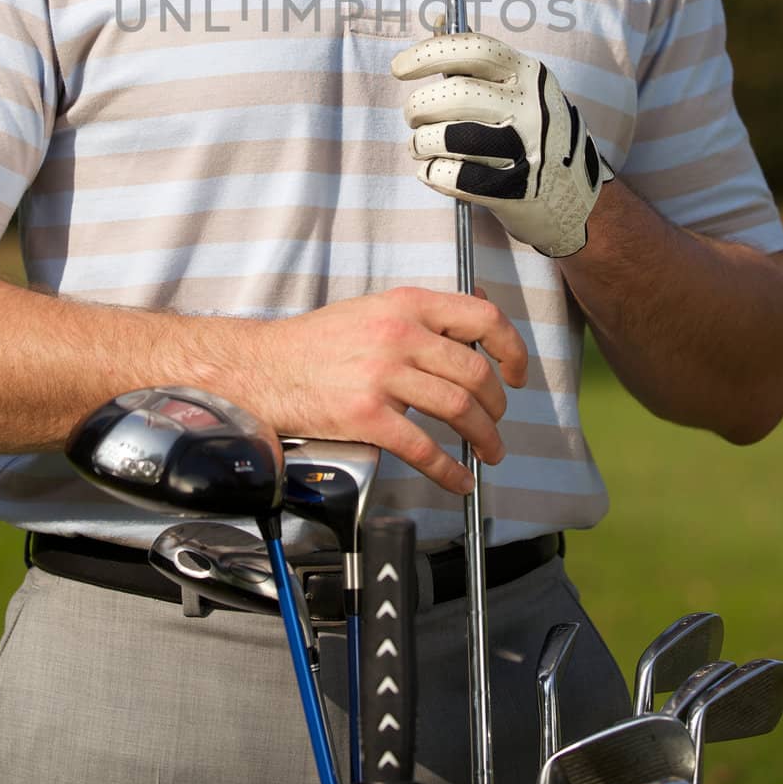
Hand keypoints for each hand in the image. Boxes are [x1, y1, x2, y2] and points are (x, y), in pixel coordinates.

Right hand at [252, 286, 527, 495]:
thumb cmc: (317, 342)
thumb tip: (470, 333)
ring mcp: (383, 375)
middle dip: (497, 406)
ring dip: (484, 438)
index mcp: (406, 304)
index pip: (482, 317)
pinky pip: (424, 448)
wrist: (264, 367)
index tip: (518, 372)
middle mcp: (400, 335)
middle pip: (475, 373)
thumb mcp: (374, 310)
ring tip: (488, 452)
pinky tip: (459, 479)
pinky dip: (450, 470)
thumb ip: (420, 318)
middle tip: (497, 422)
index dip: (511, 348)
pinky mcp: (367, 416)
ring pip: (459, 410)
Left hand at [391, 31, 611, 257]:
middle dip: (418, 106)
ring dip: (421, 143)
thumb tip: (437, 20)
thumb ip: (477, 60)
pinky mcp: (515, 189)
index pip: (475, 49)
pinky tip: (434, 171)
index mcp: (530, 74)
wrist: (574, 194)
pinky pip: (452, 177)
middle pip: (456, 93)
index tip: (399, 68)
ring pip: (447, 137)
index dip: (429, 54)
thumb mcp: (518, 88)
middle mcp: (532, 107)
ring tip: (420, 146)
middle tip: (412, 117)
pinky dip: (432, 174)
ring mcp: (526, 149)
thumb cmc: (531, 131)